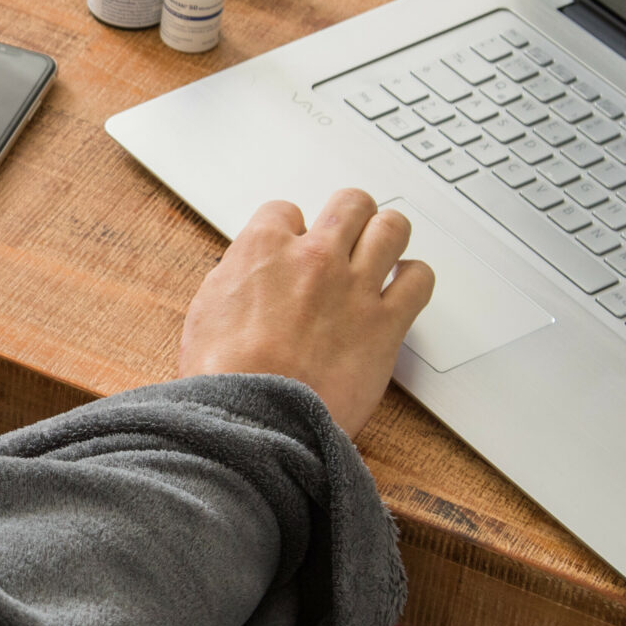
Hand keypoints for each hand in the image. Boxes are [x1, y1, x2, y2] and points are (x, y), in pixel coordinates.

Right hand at [177, 190, 435, 436]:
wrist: (252, 421)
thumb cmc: (223, 377)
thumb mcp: (205, 312)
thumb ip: (235, 280)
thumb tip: (249, 275)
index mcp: (263, 248)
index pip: (286, 211)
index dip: (290, 231)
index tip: (292, 250)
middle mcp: (314, 258)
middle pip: (351, 204)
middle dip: (349, 218)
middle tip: (346, 238)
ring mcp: (354, 287)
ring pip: (392, 228)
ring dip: (386, 237)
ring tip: (381, 254)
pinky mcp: (386, 324)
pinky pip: (419, 280)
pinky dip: (413, 280)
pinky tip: (401, 290)